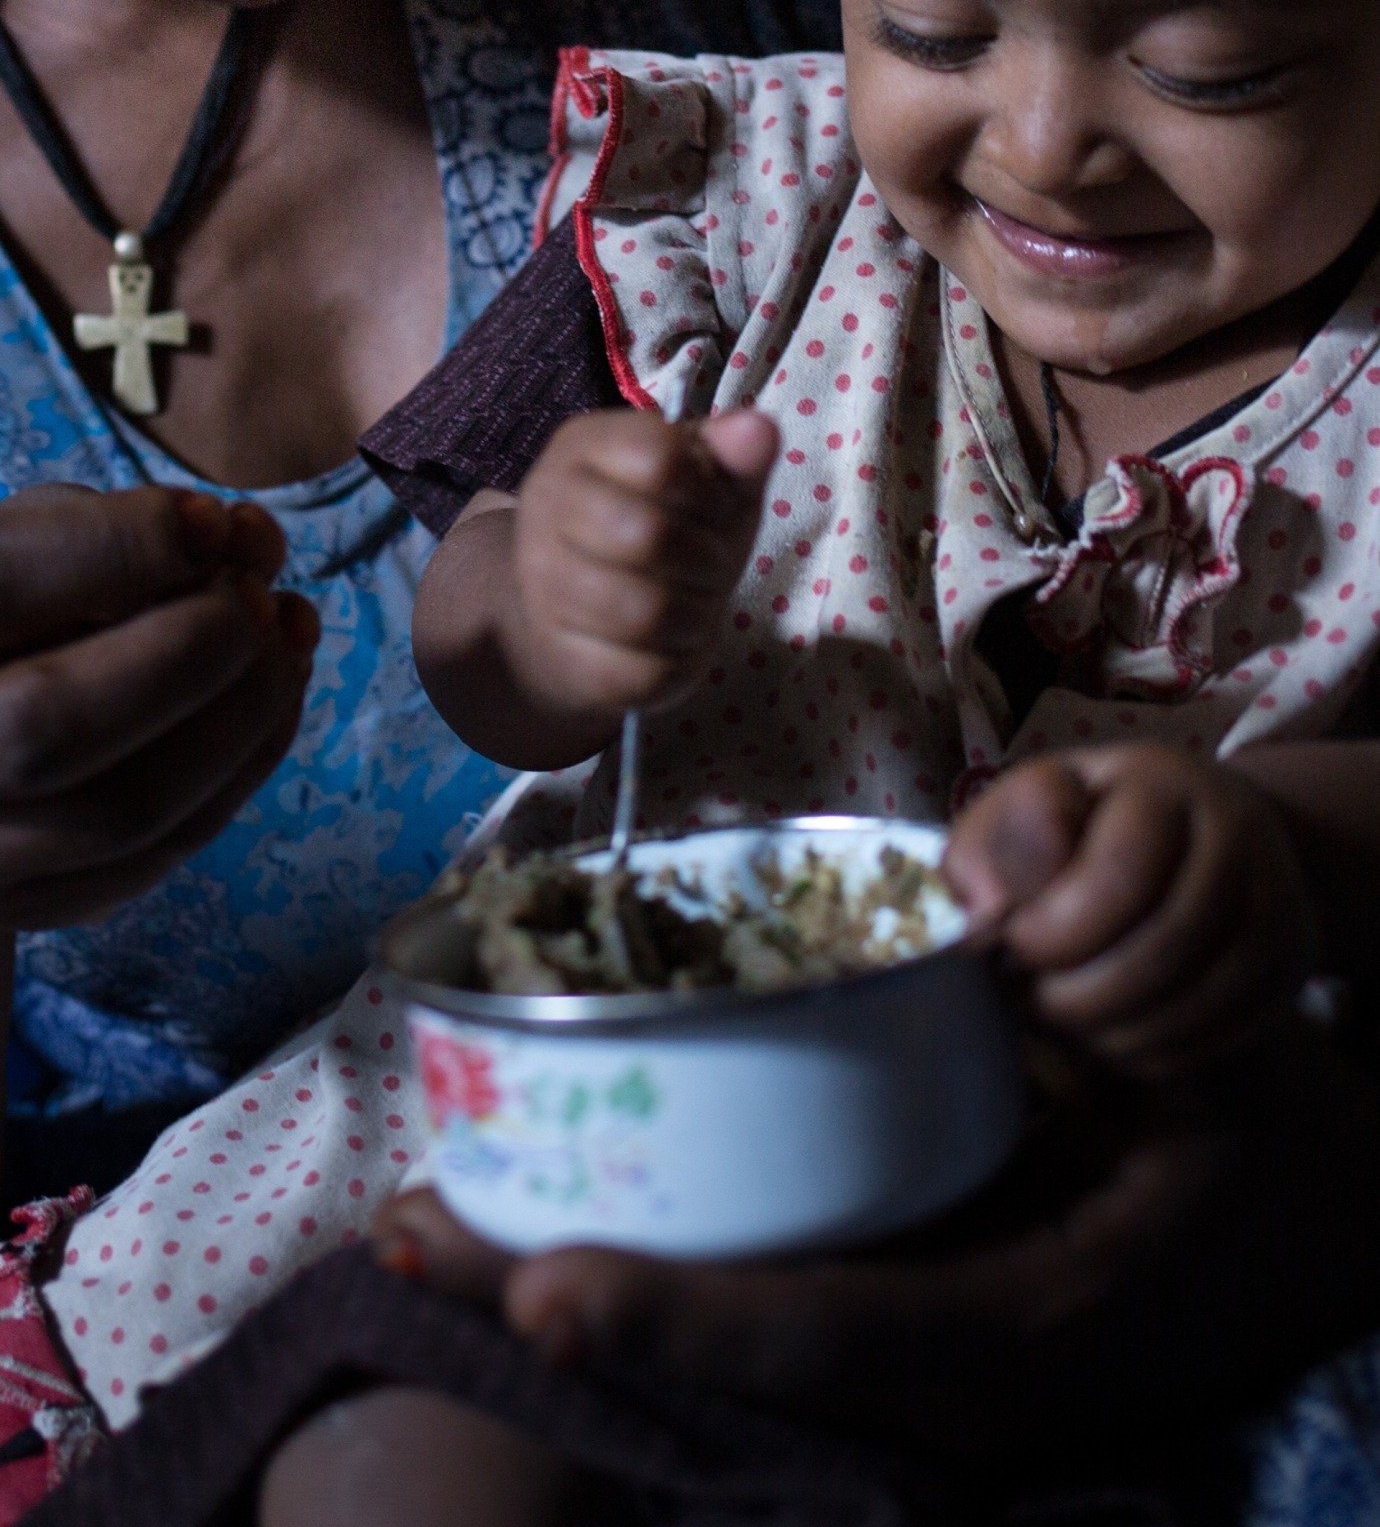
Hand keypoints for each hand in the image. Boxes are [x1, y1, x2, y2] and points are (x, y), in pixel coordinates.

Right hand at [0, 484, 316, 928]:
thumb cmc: (14, 616)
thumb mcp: (32, 540)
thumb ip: (122, 526)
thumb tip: (243, 540)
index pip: (3, 583)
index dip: (124, 548)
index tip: (213, 523)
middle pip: (54, 726)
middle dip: (191, 652)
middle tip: (263, 599)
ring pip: (120, 812)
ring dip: (239, 720)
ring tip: (289, 640)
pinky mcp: (23, 903)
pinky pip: (146, 864)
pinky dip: (231, 779)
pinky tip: (268, 708)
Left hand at [372, 1023, 1379, 1454]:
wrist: (1295, 1212)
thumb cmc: (1245, 1118)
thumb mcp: (1204, 1067)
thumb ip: (1099, 1025)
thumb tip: (985, 921)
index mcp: (1015, 1322)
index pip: (827, 1334)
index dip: (683, 1318)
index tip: (548, 1288)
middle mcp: (936, 1371)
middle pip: (724, 1352)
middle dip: (566, 1297)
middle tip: (414, 1233)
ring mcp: (898, 1359)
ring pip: (712, 1336)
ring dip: (567, 1278)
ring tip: (424, 1225)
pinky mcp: (878, 1314)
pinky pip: (742, 1300)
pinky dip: (636, 1259)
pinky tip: (531, 1214)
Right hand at [504, 406, 778, 726]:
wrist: (589, 607)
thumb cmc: (664, 526)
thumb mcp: (707, 483)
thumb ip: (735, 456)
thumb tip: (760, 430)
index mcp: (583, 445)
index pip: (659, 458)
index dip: (706, 490)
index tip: (709, 505)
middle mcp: (546, 505)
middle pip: (648, 535)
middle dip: (706, 558)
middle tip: (708, 564)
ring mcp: (543, 585)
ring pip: (644, 612)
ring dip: (696, 614)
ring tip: (693, 603)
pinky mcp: (562, 658)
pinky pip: (641, 672)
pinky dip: (677, 664)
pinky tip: (671, 644)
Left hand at [942, 744, 1320, 1073]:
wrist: (1209, 829)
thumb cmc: (1094, 820)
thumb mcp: (1032, 805)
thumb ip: (993, 846)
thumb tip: (986, 914)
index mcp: (1165, 783)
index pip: (1121, 877)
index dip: (1055, 932)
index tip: (1011, 946)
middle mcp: (1238, 837)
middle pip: (1163, 949)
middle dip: (1076, 995)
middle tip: (1027, 999)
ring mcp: (1276, 906)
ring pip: (1194, 1004)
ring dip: (1110, 1031)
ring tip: (1061, 1018)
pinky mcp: (1290, 968)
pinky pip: (1218, 1039)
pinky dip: (1152, 1052)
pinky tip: (1109, 1033)